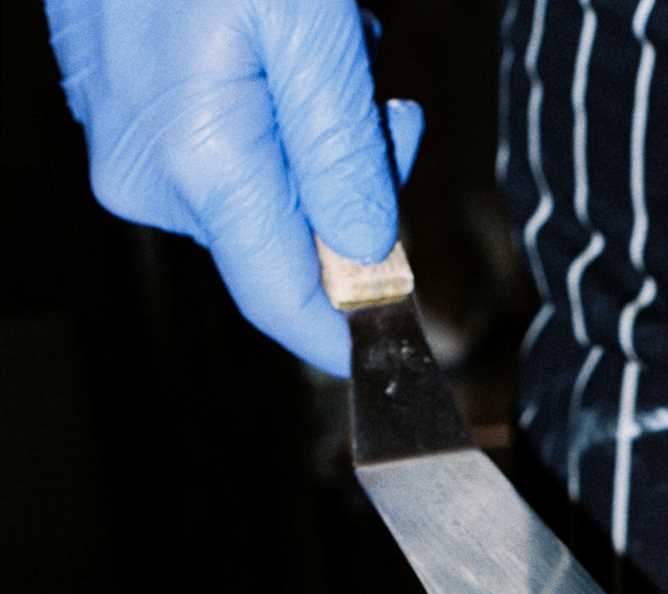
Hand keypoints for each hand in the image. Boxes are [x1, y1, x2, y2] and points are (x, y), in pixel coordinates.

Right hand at [45, 0, 423, 372]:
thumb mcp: (314, 30)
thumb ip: (344, 157)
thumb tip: (368, 266)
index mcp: (202, 164)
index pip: (286, 301)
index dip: (350, 329)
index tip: (409, 344)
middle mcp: (149, 173)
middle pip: (285, 238)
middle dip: (350, 184)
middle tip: (385, 98)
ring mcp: (124, 140)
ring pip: (260, 185)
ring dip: (313, 132)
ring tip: (318, 38)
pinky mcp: (113, 102)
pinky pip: (218, 139)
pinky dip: (266, 100)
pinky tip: (266, 31)